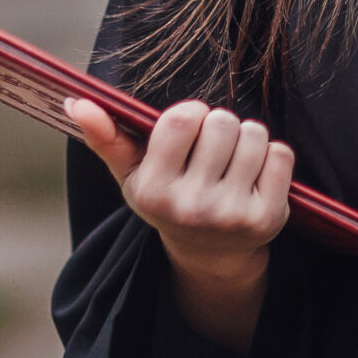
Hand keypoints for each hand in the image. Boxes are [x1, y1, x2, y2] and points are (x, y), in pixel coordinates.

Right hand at [67, 95, 293, 348]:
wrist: (210, 254)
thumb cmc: (168, 198)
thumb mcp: (132, 174)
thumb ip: (104, 136)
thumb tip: (75, 102)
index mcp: (152, 191)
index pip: (181, 119)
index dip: (191, 113)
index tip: (189, 128)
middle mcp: (190, 207)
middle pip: (222, 122)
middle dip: (220, 125)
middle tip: (213, 149)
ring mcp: (230, 215)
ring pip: (254, 134)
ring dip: (248, 138)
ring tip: (233, 160)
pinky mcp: (267, 219)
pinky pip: (281, 154)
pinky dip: (273, 156)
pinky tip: (256, 175)